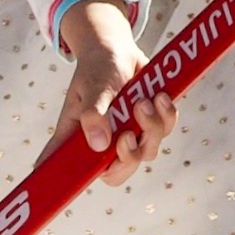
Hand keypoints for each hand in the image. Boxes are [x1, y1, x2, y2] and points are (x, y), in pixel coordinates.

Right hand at [50, 0, 175, 170]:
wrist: (119, 49)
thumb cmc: (98, 67)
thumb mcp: (94, 86)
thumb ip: (94, 113)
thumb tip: (99, 145)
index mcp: (79, 137)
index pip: (71, 171)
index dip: (70, 185)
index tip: (69, 185)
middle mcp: (103, 142)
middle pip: (118, 172)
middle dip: (129, 157)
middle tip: (129, 135)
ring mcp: (128, 134)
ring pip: (147, 151)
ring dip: (151, 127)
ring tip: (145, 100)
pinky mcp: (149, 125)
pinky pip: (165, 131)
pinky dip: (166, 115)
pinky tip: (159, 95)